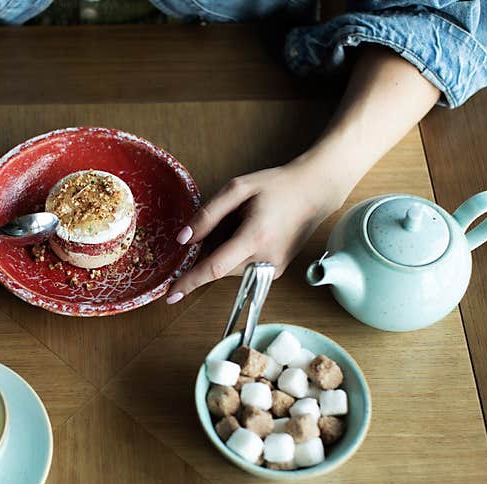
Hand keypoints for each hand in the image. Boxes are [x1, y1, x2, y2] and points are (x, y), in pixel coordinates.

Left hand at [166, 156, 349, 302]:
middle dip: (212, 250)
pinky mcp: (278, 272)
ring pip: (231, 269)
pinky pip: (245, 268)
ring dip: (227, 251)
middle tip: (229, 221)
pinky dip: (240, 254)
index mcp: (255, 236)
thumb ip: (208, 215)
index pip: (215, 267)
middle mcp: (266, 259)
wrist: (315, 192)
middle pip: (221, 266)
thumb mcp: (238, 188)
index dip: (190, 281)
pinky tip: (254, 233)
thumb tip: (183, 240)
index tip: (171, 295)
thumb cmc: (276, 186)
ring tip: (247, 224)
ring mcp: (274, 268)